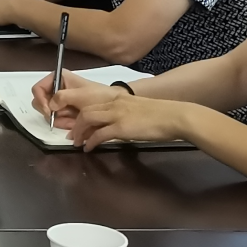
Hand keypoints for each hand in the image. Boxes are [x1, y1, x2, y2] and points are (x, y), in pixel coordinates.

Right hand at [30, 71, 106, 121]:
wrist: (113, 106)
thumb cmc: (98, 96)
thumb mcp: (80, 95)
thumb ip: (61, 97)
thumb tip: (50, 106)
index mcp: (58, 78)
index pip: (38, 89)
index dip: (41, 100)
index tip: (49, 111)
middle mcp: (56, 88)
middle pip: (40, 102)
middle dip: (51, 113)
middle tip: (63, 118)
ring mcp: (60, 101)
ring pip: (48, 114)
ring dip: (60, 120)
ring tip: (73, 122)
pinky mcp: (64, 111)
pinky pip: (57, 120)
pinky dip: (64, 124)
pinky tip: (74, 124)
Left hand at [55, 85, 193, 149]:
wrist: (175, 116)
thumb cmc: (160, 115)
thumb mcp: (137, 109)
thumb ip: (123, 113)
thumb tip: (115, 124)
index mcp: (117, 97)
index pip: (90, 101)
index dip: (77, 110)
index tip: (73, 120)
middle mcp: (114, 103)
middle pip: (84, 110)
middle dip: (74, 123)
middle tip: (71, 135)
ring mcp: (117, 114)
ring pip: (87, 119)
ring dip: (79, 132)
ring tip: (76, 143)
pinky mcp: (122, 127)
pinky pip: (99, 134)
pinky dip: (91, 142)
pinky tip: (89, 148)